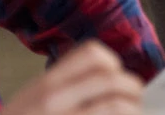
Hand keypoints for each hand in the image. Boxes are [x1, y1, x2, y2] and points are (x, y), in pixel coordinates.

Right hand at [1, 41, 145, 114]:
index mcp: (45, 86)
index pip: (93, 55)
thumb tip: (109, 83)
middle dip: (132, 94)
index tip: (116, 81)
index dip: (114, 66)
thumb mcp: (31, 102)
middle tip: (133, 106)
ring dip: (132, 112)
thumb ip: (63, 90)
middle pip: (113, 81)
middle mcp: (52, 100)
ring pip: (116, 106)